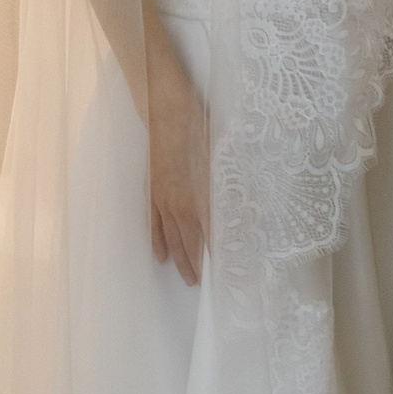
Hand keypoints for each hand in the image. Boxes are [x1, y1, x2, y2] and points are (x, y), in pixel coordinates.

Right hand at [147, 56, 208, 284]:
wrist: (166, 107)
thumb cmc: (200, 127)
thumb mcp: (222, 157)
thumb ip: (229, 187)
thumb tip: (241, 208)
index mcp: (199, 197)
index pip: (212, 236)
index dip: (220, 257)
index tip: (230, 275)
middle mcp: (179, 204)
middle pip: (189, 243)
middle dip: (197, 266)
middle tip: (205, 287)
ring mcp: (162, 198)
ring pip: (171, 237)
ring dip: (180, 259)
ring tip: (187, 279)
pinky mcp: (151, 190)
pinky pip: (152, 223)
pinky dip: (157, 240)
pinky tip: (160, 256)